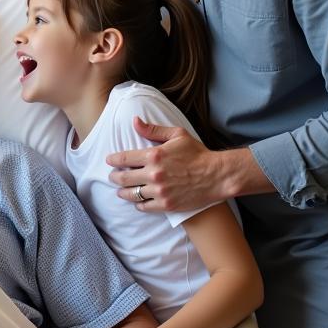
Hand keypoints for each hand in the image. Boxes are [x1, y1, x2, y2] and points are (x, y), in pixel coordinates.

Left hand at [107, 116, 225, 211]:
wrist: (217, 175)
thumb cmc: (197, 153)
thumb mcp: (177, 135)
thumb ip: (154, 129)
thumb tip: (135, 121)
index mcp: (154, 155)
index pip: (124, 158)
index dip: (113, 160)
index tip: (109, 161)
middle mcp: (154, 174)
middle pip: (123, 178)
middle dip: (114, 177)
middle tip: (112, 176)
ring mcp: (160, 191)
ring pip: (131, 194)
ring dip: (123, 192)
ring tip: (121, 190)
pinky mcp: (166, 204)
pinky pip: (144, 206)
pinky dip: (138, 204)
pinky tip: (137, 200)